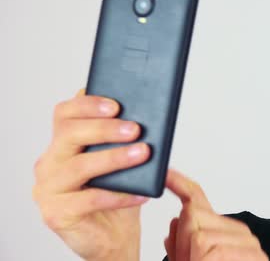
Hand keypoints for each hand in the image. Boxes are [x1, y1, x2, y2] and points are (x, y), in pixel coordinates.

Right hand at [32, 88, 151, 260]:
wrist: (112, 237)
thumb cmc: (117, 194)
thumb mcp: (121, 162)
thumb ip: (124, 140)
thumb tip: (149, 121)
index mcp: (62, 144)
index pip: (65, 114)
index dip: (88, 104)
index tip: (116, 105)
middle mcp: (49, 163)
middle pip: (69, 134)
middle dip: (104, 129)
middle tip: (135, 129)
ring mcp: (48, 189)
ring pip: (79, 166)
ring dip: (114, 157)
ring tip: (143, 153)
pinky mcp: (56, 214)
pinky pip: (90, 200)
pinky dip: (119, 195)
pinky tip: (141, 193)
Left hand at [164, 169, 268, 260]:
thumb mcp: (187, 259)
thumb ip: (179, 244)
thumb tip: (175, 220)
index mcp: (221, 231)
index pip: (198, 198)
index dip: (179, 183)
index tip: (166, 174)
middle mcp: (238, 232)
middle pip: (192, 214)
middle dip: (182, 241)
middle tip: (192, 259)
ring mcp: (248, 242)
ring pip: (198, 234)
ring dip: (190, 255)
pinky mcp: (252, 254)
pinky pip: (209, 247)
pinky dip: (199, 259)